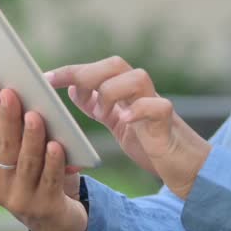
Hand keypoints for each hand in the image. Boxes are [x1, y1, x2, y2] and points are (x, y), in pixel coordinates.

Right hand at [0, 76, 86, 230]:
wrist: (57, 221)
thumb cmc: (40, 177)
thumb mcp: (24, 157)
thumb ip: (19, 134)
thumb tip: (19, 95)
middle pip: (5, 147)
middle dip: (8, 118)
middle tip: (11, 93)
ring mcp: (20, 200)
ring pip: (26, 162)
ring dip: (30, 137)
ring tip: (34, 116)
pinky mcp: (44, 208)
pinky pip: (49, 180)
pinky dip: (53, 162)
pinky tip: (56, 146)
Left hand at [45, 57, 210, 198]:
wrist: (186, 166)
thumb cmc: (150, 142)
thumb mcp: (116, 121)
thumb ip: (98, 104)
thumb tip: (73, 88)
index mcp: (124, 90)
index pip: (96, 69)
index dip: (70, 71)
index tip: (44, 80)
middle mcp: (140, 92)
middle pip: (115, 64)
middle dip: (87, 73)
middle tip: (64, 88)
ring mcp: (156, 104)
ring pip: (137, 77)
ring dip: (113, 90)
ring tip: (101, 112)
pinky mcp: (169, 122)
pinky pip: (158, 106)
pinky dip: (139, 109)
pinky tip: (125, 120)